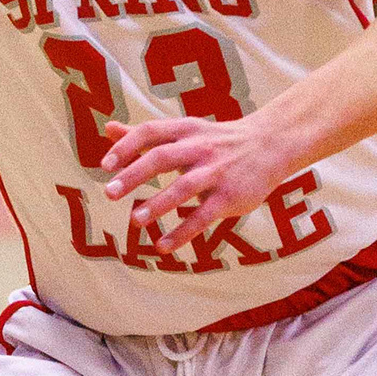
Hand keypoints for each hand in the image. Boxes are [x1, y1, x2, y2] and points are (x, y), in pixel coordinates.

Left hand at [101, 110, 296, 246]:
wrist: (270, 144)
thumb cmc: (218, 140)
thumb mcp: (185, 131)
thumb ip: (146, 134)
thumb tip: (108, 129)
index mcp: (185, 130)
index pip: (150, 132)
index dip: (126, 147)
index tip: (105, 166)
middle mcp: (199, 148)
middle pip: (162, 157)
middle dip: (134, 174)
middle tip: (109, 193)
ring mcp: (216, 172)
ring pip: (184, 187)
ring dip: (159, 204)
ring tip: (135, 221)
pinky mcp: (230, 197)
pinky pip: (203, 216)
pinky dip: (183, 233)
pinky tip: (162, 246)